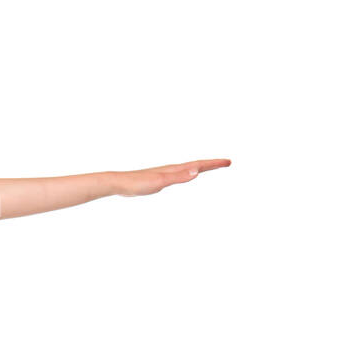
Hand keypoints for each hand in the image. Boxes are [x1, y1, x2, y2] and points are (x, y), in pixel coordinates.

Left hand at [112, 159, 230, 197]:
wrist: (119, 183)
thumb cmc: (138, 183)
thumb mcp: (160, 182)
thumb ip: (178, 177)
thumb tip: (197, 171)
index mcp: (174, 170)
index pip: (199, 165)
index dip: (214, 164)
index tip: (228, 162)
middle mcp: (171, 169)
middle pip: (196, 165)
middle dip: (212, 164)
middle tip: (226, 163)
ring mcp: (164, 174)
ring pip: (187, 169)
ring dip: (200, 167)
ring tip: (209, 167)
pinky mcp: (157, 180)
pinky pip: (178, 175)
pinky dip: (186, 173)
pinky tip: (183, 176)